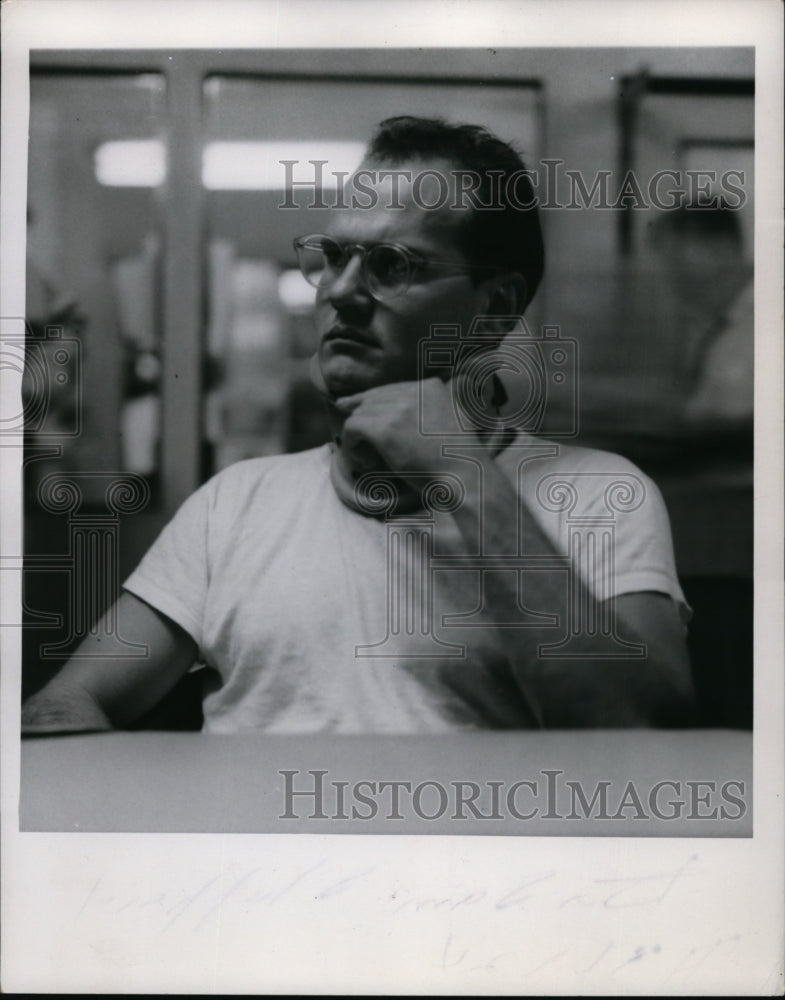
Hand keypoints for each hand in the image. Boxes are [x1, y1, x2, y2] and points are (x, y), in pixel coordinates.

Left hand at [334, 376, 475, 479]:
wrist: (463, 473)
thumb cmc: (460, 456)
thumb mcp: (455, 417)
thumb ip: (435, 406)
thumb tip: (406, 409)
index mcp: (430, 386)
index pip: (390, 389)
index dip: (370, 400)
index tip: (352, 408)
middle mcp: (413, 391)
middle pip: (372, 398)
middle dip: (362, 417)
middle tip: (356, 438)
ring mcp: (398, 409)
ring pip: (360, 413)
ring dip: (359, 436)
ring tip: (368, 456)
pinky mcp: (384, 428)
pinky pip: (352, 427)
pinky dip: (352, 444)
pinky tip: (364, 459)